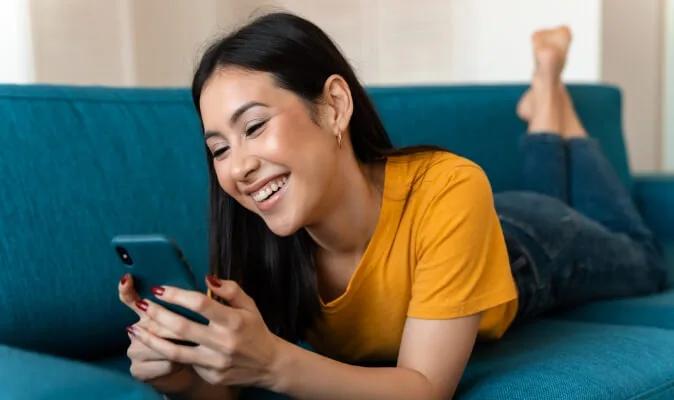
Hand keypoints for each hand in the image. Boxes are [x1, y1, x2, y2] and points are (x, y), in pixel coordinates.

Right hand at [119, 274, 198, 394]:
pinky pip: (164, 363)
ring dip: (182, 348)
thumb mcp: (188, 320)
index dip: (126, 290)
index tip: (126, 278)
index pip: (130, 299)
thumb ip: (187, 305)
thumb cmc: (187, 342)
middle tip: (197, 332)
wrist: (182, 372)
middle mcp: (135, 330)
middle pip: (154, 325)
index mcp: (145, 314)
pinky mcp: (138, 370)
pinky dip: (178, 364)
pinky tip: (183, 364)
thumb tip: (203, 282)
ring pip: (160, 345)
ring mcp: (133, 351)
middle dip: (178, 329)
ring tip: (193, 348)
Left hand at [127, 276, 282, 389]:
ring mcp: (216, 362)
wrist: (269, 365)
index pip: (200, 304)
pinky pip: (185, 362)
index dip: (177, 295)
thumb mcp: (249, 305)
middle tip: (141, 304)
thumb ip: (230, 289)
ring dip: (151, 339)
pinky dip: (168, 353)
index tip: (159, 289)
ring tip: (134, 329)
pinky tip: (154, 344)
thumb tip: (207, 278)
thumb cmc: (256, 330)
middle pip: (182, 327)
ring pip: (175, 351)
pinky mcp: (211, 375)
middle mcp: (224, 342)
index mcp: (234, 320)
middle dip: (157, 314)